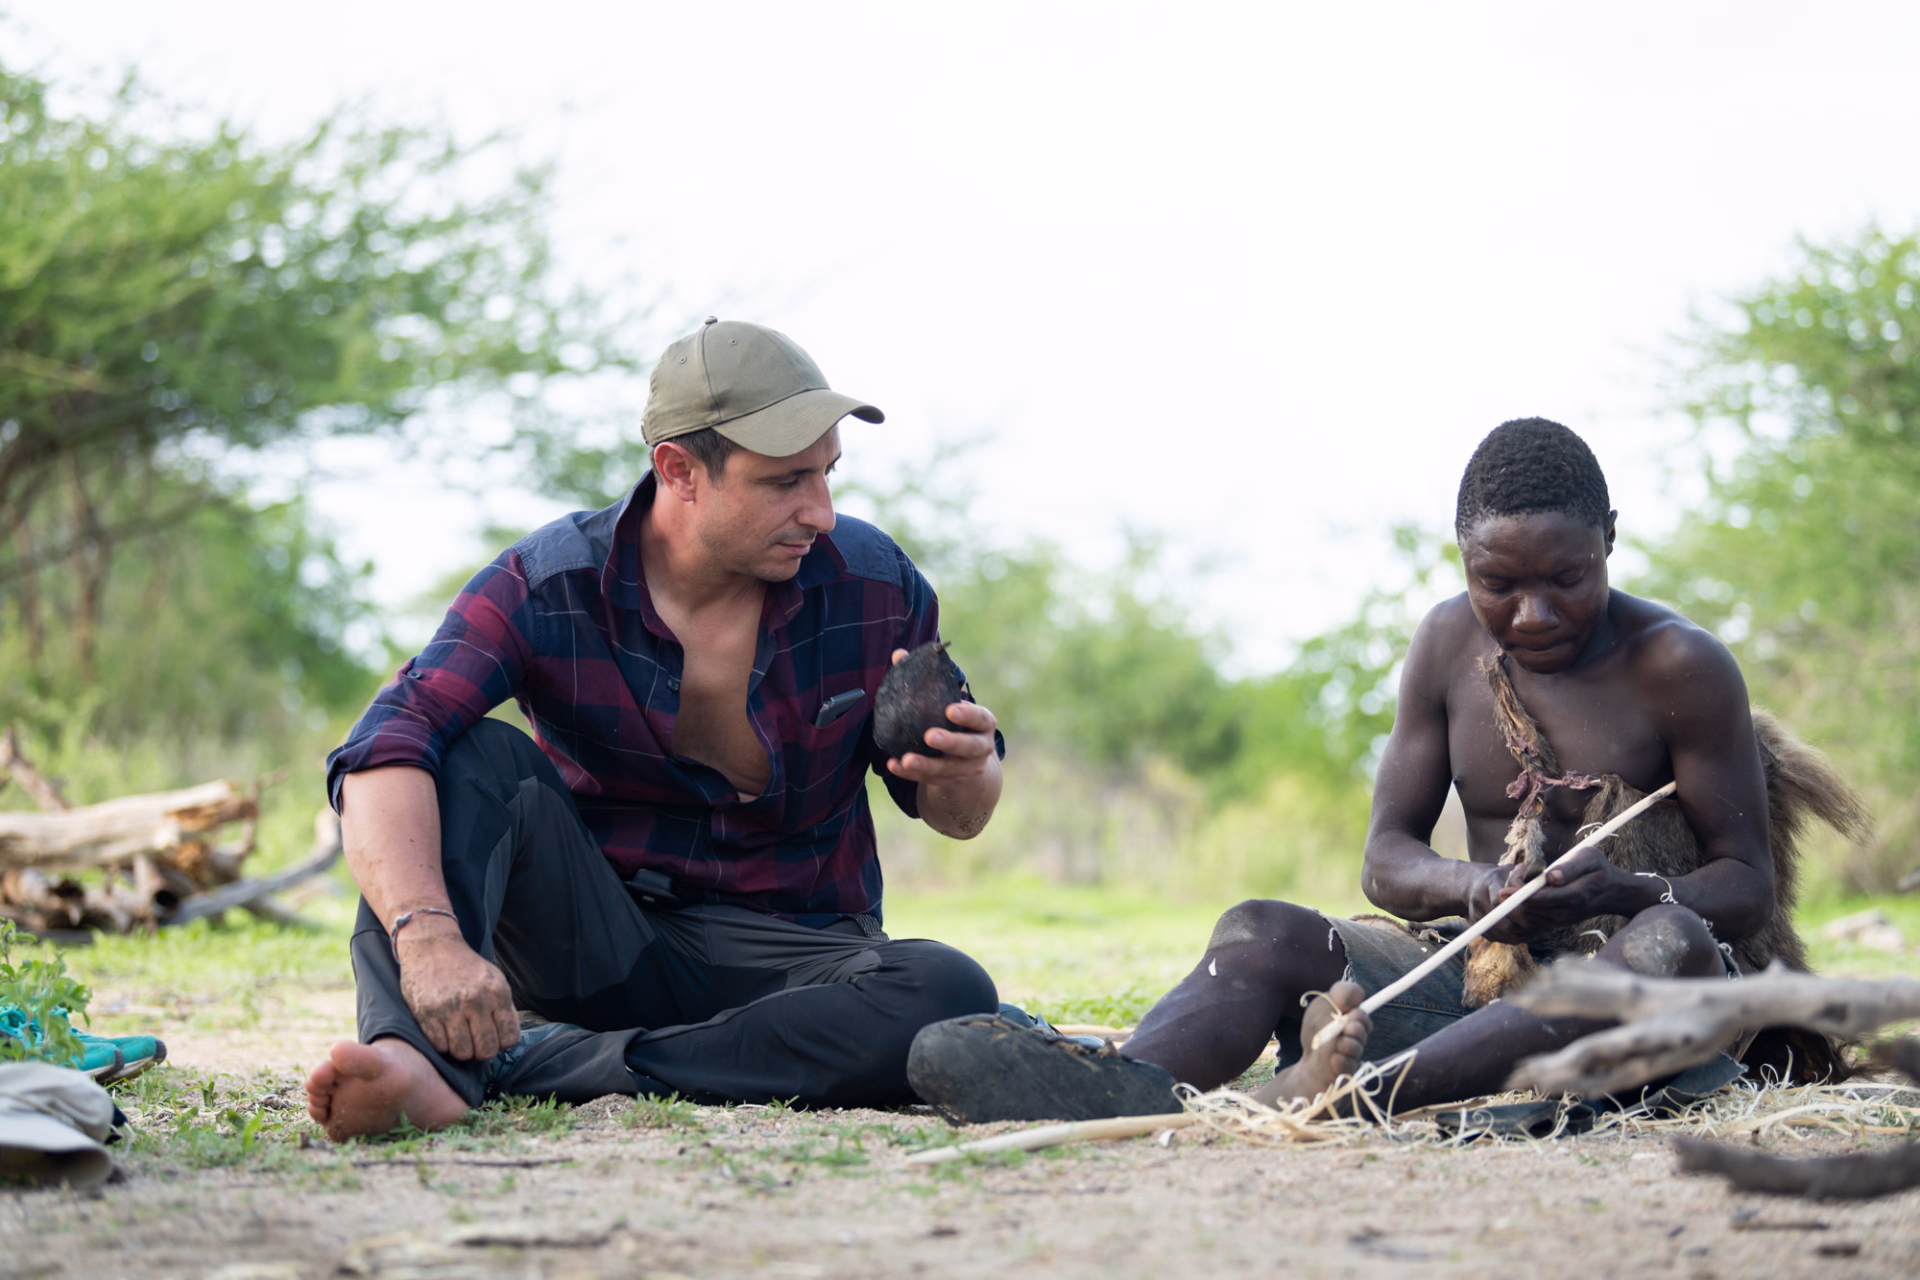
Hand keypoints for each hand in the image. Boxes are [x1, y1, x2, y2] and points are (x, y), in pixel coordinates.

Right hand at [395, 915, 519, 1061]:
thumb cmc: (465, 967)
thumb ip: (504, 1007)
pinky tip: (443, 1031)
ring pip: (462, 1053)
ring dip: (460, 1050)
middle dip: (481, 1052)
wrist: (431, 946)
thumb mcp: (494, 979)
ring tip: (458, 1037)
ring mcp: (450, 1008)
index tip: (492, 1038)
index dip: (501, 1044)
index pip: (509, 1038)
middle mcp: (475, 1000)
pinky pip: (440, 1047)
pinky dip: (442, 1044)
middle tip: (474, 1043)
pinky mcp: (427, 1013)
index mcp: (497, 992)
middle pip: (485, 1050)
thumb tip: (508, 1039)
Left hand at [883, 648, 999, 785]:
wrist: (967, 758)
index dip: (968, 714)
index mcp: (983, 722)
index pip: (980, 718)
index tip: (949, 710)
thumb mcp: (946, 700)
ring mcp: (970, 768)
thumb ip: (926, 679)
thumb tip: (899, 655)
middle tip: (929, 736)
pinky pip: (933, 781)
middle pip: (969, 747)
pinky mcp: (954, 782)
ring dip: (927, 766)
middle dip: (950, 743)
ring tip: (906, 760)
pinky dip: (913, 775)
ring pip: (950, 769)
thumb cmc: (952, 719)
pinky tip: (894, 765)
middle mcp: (982, 746)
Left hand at [1467, 846, 1622, 942]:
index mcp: (1575, 896)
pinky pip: (1534, 917)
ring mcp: (1562, 920)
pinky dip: (1524, 906)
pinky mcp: (1557, 921)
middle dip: (1515, 896)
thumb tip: (1550, 877)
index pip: (1540, 899)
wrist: (1613, 892)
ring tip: (1517, 879)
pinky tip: (1524, 889)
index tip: (1501, 890)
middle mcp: (1567, 913)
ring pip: (1530, 915)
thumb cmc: (1599, 869)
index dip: (1519, 896)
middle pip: (1531, 910)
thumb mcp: (1589, 858)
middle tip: (1510, 876)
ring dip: (1518, 901)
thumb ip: (1570, 867)